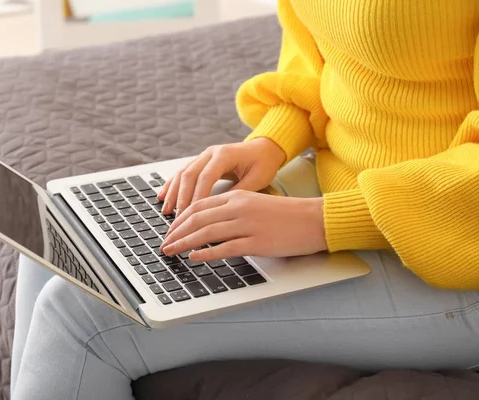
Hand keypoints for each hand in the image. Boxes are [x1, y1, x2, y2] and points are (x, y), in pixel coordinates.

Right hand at [158, 138, 285, 215]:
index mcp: (224, 155)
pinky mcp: (200, 162)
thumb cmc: (263, 163)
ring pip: (182, 174)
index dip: (197, 196)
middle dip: (181, 198)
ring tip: (166, 211)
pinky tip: (163, 197)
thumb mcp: (257, 179)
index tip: (192, 215)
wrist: (264, 149)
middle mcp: (210, 153)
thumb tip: (220, 211)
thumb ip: (238, 193)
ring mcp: (203, 156)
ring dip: (173, 193)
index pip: (206, 177)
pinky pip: (182, 173)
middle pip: (189, 175)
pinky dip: (172, 186)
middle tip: (177, 218)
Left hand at [160, 190, 326, 260]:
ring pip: (206, 233)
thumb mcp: (254, 203)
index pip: (198, 206)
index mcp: (237, 196)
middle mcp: (238, 208)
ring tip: (171, 252)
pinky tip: (194, 258)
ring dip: (184, 243)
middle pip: (197, 219)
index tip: (170, 230)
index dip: (179, 219)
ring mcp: (247, 225)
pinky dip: (205, 253)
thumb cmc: (285, 214)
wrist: (313, 220)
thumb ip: (231, 210)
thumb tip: (208, 224)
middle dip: (175, 232)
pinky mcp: (256, 242)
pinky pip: (224, 248)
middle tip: (164, 244)